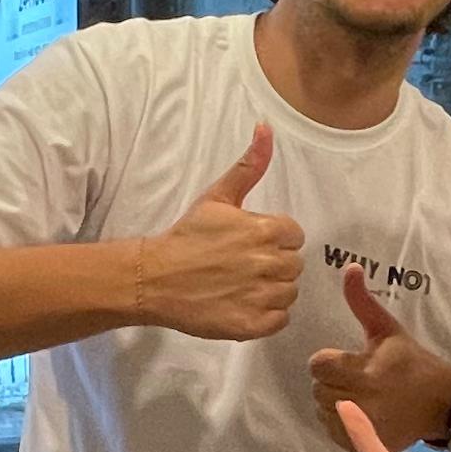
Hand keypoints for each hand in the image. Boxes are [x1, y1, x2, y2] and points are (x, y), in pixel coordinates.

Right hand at [135, 125, 303, 341]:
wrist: (156, 278)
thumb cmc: (188, 236)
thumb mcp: (217, 197)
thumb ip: (249, 166)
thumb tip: (266, 127)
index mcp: (266, 230)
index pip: (294, 236)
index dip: (274, 239)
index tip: (249, 243)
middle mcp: (269, 262)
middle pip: (294, 265)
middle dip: (273, 264)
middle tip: (242, 265)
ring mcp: (262, 296)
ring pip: (289, 293)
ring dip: (271, 290)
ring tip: (241, 285)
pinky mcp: (254, 324)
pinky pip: (281, 319)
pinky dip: (266, 315)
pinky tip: (243, 304)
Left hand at [310, 267, 450, 450]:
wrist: (443, 403)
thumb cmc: (412, 361)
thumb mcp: (388, 329)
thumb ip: (362, 302)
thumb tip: (349, 267)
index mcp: (368, 370)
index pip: (319, 365)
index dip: (329, 360)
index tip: (346, 360)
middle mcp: (365, 400)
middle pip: (318, 388)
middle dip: (331, 380)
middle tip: (353, 377)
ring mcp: (365, 424)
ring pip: (322, 410)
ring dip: (333, 401)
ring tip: (356, 393)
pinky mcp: (366, 441)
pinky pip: (332, 430)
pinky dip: (339, 421)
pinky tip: (359, 410)